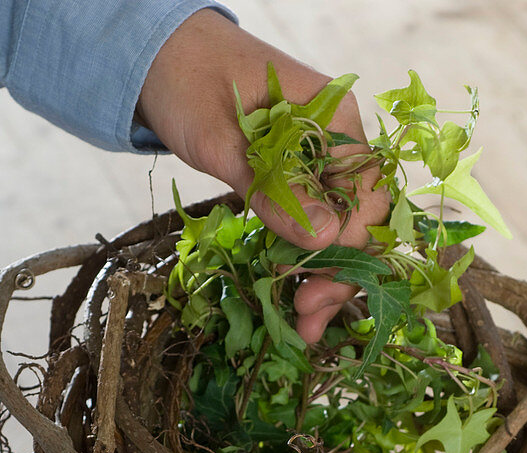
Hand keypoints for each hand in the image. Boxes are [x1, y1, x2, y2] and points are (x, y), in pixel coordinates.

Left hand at [138, 10, 388, 342]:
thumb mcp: (222, 138)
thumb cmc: (186, 79)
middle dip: (341, 276)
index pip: (367, 194)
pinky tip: (291, 297)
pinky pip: (314, 227)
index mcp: (335, 117)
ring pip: (341, 232)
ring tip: (300, 324)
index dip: (349, 249)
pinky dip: (305, 264)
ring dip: (326, 280)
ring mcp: (320, 163)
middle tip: (306, 320)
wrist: (159, 53)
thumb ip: (272, 188)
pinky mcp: (298, 181)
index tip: (314, 288)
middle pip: (361, 220)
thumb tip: (325, 238)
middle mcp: (339, 142)